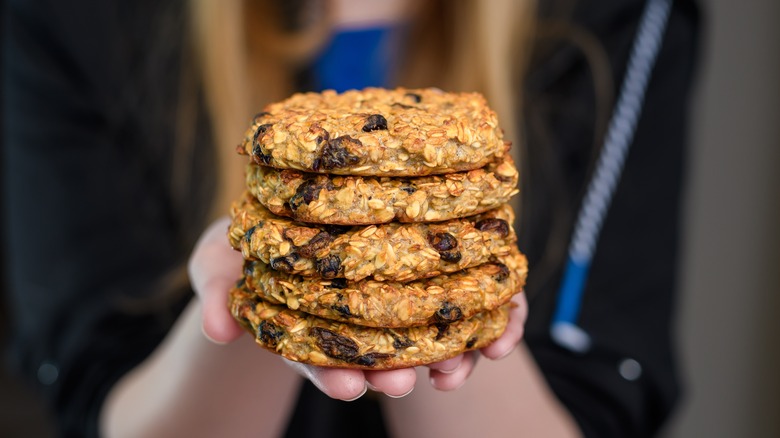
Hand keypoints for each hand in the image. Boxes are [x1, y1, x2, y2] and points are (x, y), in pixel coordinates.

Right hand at [188, 217, 526, 399]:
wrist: (287, 215)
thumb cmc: (246, 244)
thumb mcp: (218, 264)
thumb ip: (217, 292)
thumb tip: (216, 328)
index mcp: (306, 323)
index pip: (319, 357)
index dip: (332, 374)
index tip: (348, 389)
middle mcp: (353, 319)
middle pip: (377, 353)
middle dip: (391, 371)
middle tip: (403, 382)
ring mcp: (391, 300)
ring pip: (424, 336)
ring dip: (445, 355)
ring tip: (455, 370)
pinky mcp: (425, 274)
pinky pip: (460, 298)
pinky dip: (484, 318)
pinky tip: (500, 334)